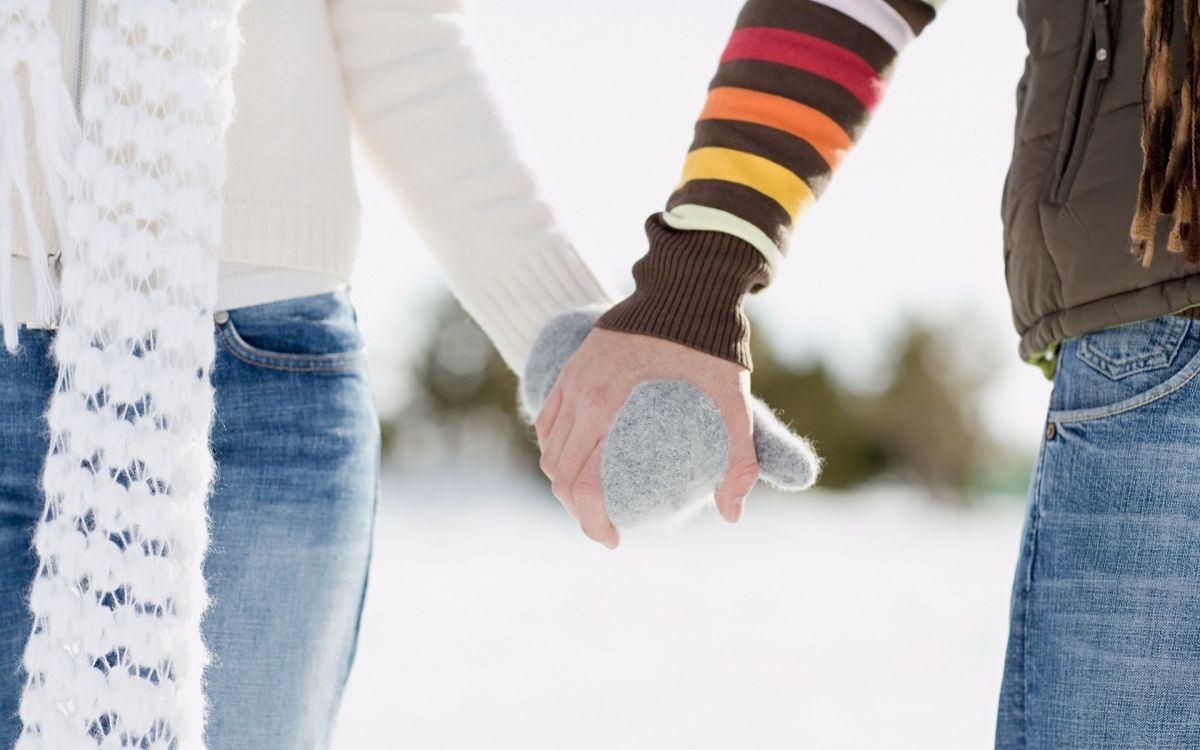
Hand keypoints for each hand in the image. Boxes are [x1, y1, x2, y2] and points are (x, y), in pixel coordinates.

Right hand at [534, 326, 759, 548]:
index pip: (582, 484)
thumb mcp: (735, 404)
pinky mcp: (573, 364)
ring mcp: (571, 378)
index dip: (592, 522)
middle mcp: (580, 395)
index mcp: (608, 408)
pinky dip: (556, 447)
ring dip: (563, 480)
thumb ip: (739, 460)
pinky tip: (580, 458)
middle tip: (606, 524)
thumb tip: (731, 515)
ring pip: (548, 447)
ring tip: (594, 496)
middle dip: (576, 509)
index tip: (613, 540)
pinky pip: (549, 418)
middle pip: (557, 473)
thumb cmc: (713, 343)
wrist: (688, 285)